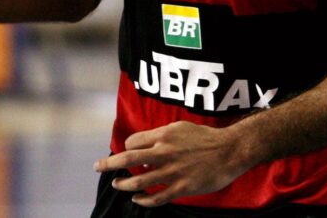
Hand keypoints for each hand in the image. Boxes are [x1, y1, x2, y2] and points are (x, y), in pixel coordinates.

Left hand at [93, 121, 248, 207]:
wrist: (229, 151)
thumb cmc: (206, 137)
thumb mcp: (181, 127)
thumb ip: (161, 135)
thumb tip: (144, 144)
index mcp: (163, 135)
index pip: (132, 143)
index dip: (126, 148)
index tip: (126, 153)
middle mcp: (164, 153)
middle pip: (127, 160)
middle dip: (109, 164)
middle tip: (97, 166)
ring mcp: (172, 172)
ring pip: (139, 182)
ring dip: (124, 184)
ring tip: (117, 185)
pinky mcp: (181, 188)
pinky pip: (157, 197)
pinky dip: (144, 200)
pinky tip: (138, 199)